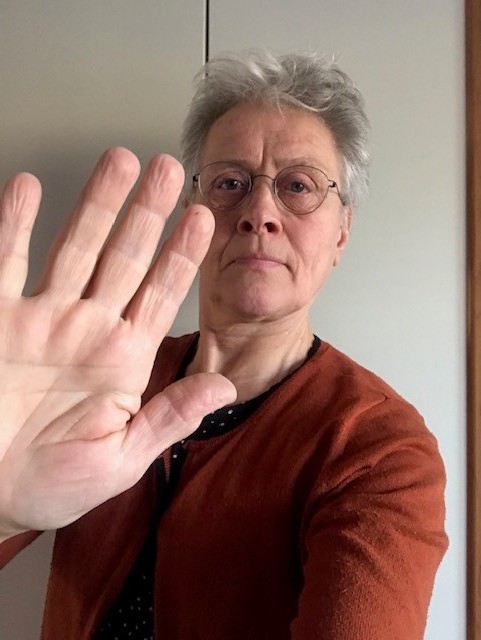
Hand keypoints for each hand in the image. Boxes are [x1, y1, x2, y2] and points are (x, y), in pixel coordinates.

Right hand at [0, 147, 235, 538]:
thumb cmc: (49, 484)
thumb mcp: (120, 458)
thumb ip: (169, 417)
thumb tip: (225, 387)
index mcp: (123, 359)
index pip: (161, 294)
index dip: (183, 255)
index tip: (204, 219)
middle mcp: (86, 328)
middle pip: (124, 257)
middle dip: (147, 213)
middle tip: (169, 170)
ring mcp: (40, 318)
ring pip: (75, 247)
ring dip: (97, 205)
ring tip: (120, 163)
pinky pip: (5, 261)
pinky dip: (15, 224)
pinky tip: (27, 187)